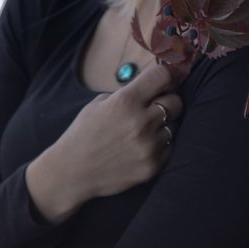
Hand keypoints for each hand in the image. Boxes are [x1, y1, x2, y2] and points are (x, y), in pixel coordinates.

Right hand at [25, 64, 182, 222]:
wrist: (73, 172)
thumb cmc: (84, 134)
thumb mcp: (99, 103)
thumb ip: (127, 94)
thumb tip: (152, 87)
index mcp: (126, 101)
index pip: (163, 76)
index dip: (165, 75)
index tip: (164, 80)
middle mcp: (141, 122)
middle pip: (176, 102)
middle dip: (168, 101)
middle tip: (156, 106)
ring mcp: (149, 146)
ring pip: (174, 126)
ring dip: (163, 125)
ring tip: (145, 129)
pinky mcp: (153, 166)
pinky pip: (169, 147)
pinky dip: (160, 145)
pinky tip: (142, 146)